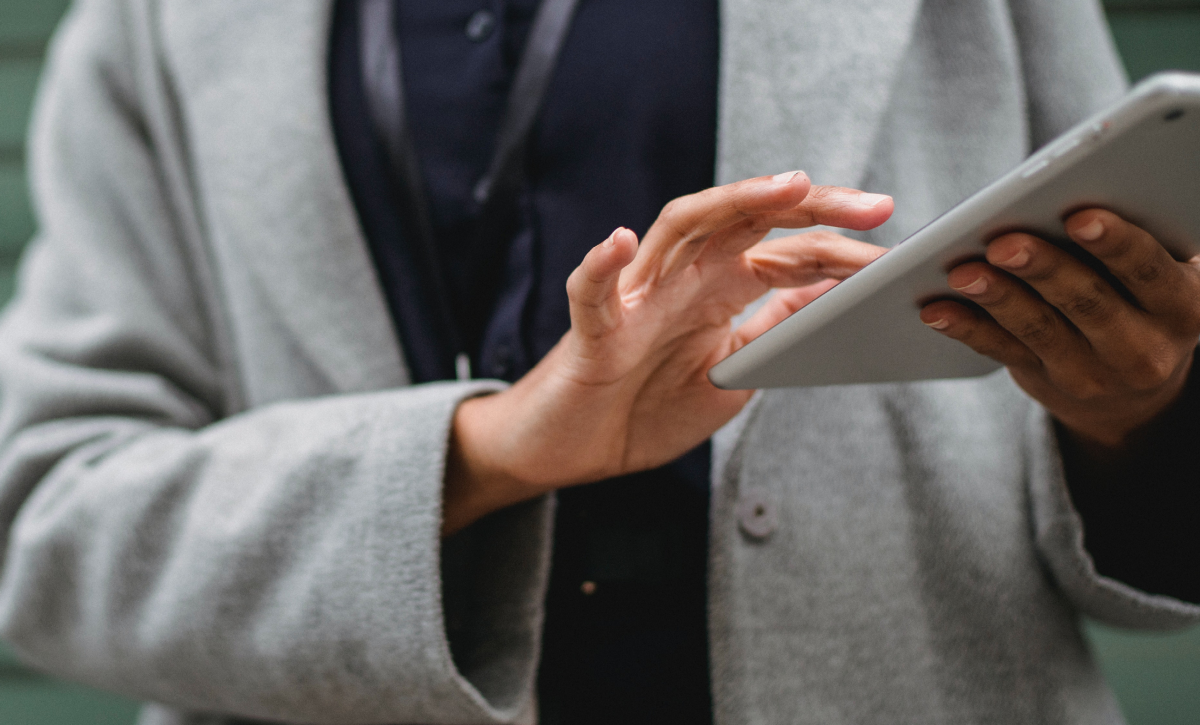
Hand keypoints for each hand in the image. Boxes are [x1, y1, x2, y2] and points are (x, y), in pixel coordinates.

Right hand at [443, 172, 892, 533]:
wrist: (575, 453)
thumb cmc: (643, 410)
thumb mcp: (730, 372)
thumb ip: (771, 329)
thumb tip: (827, 294)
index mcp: (717, 292)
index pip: (784, 252)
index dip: (839, 246)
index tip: (893, 249)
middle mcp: (680, 281)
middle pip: (745, 221)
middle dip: (809, 206)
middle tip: (873, 207)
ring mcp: (636, 300)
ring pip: (678, 229)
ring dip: (730, 204)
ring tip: (785, 189)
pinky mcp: (592, 333)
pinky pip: (593, 292)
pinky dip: (602, 266)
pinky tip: (620, 243)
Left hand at [920, 208, 1199, 449]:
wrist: (1136, 391)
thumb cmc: (1147, 296)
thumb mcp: (1167, 273)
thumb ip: (1146, 235)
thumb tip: (1097, 180)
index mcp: (1184, 304)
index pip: (1149, 270)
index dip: (1116, 243)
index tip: (1081, 217)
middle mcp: (1143, 348)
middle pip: (1088, 302)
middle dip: (1043, 268)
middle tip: (1003, 242)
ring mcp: (1092, 372)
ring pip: (1039, 330)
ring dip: (997, 297)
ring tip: (962, 272)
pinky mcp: (1046, 381)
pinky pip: (1002, 351)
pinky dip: (967, 328)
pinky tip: (937, 309)